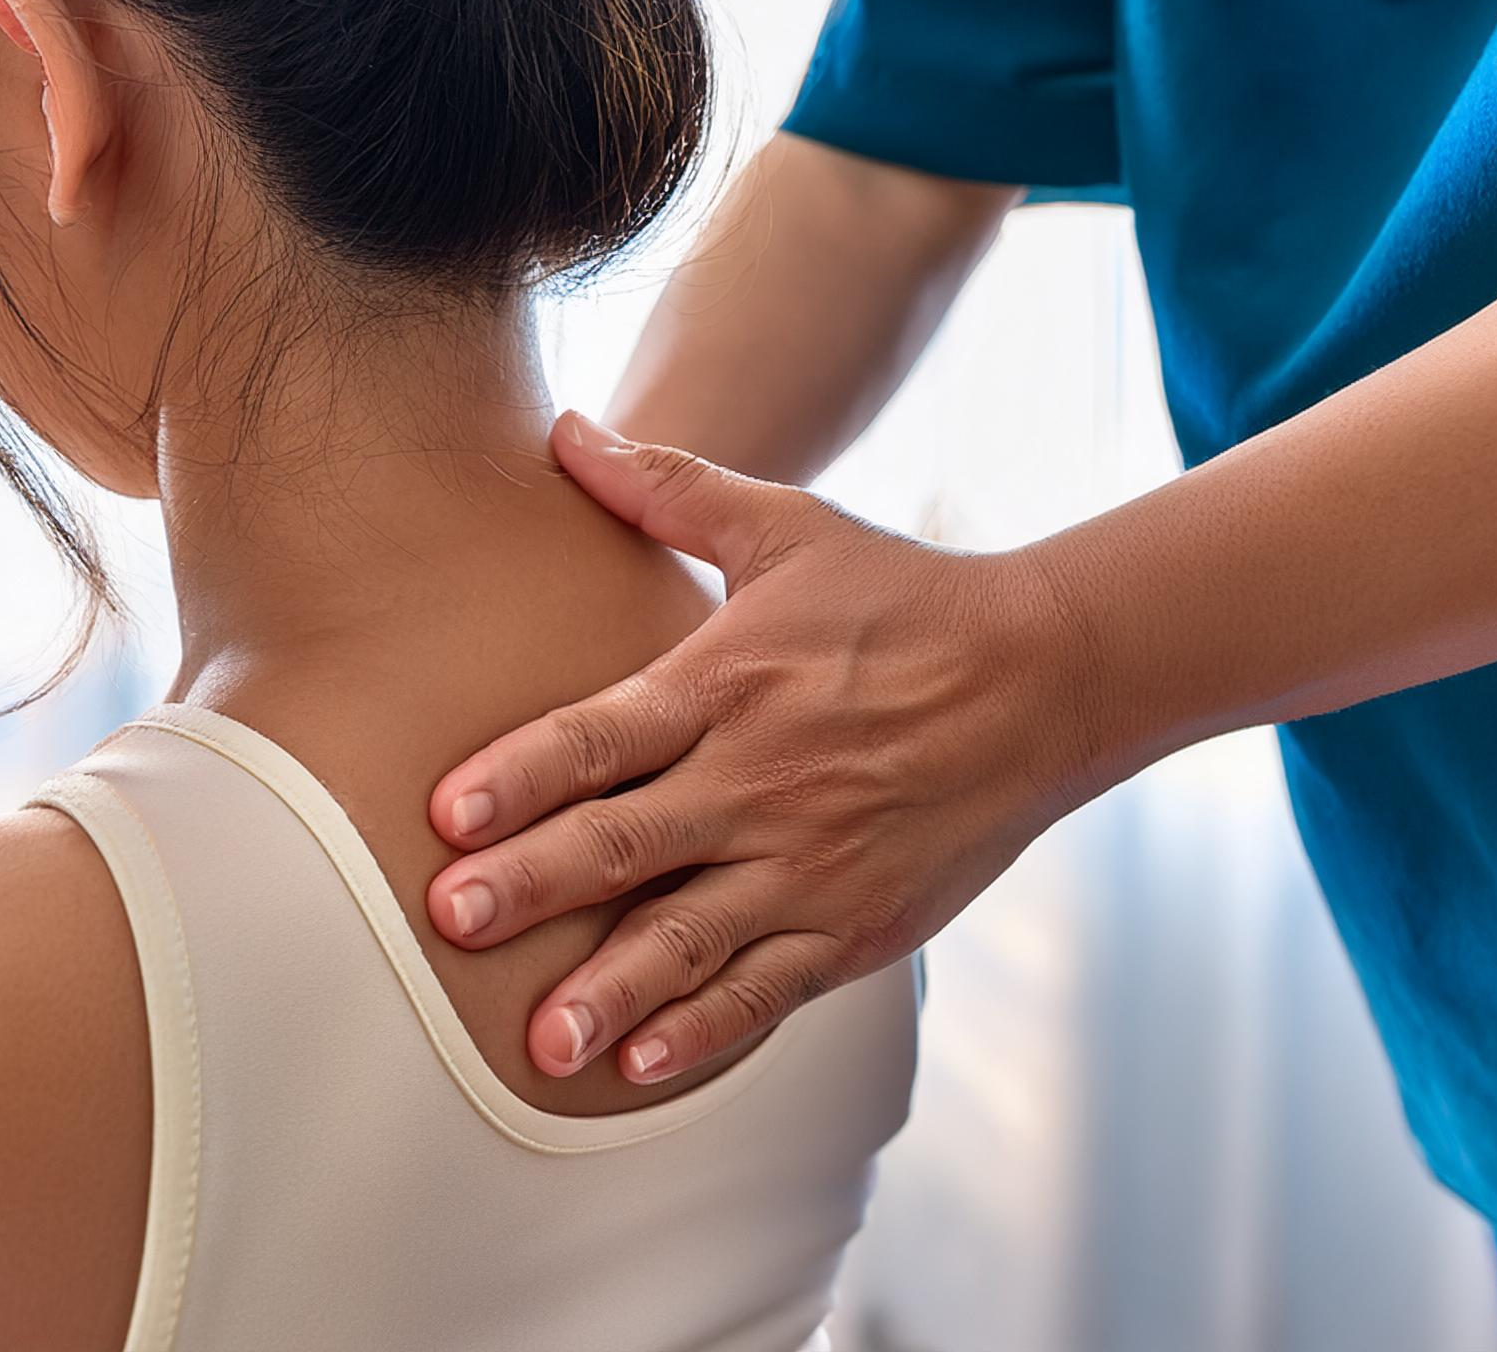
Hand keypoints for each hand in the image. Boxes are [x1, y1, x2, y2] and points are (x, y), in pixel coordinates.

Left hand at [425, 412, 1112, 1084]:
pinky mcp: (854, 924)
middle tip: (453, 920)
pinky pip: (766, 990)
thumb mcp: (786, 526)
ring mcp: (808, 862)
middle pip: (625, 842)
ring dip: (611, 990)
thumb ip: (667, 488)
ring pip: (690, 938)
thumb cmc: (902, 597)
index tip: (447, 813)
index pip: (602, 737)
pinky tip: (642, 1066)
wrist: (1049, 674)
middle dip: (532, 885)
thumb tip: (564, 430)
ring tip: (542, 1039)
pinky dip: (705, 1032)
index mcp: (727, 685)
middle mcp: (758, 781)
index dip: (521, 775)